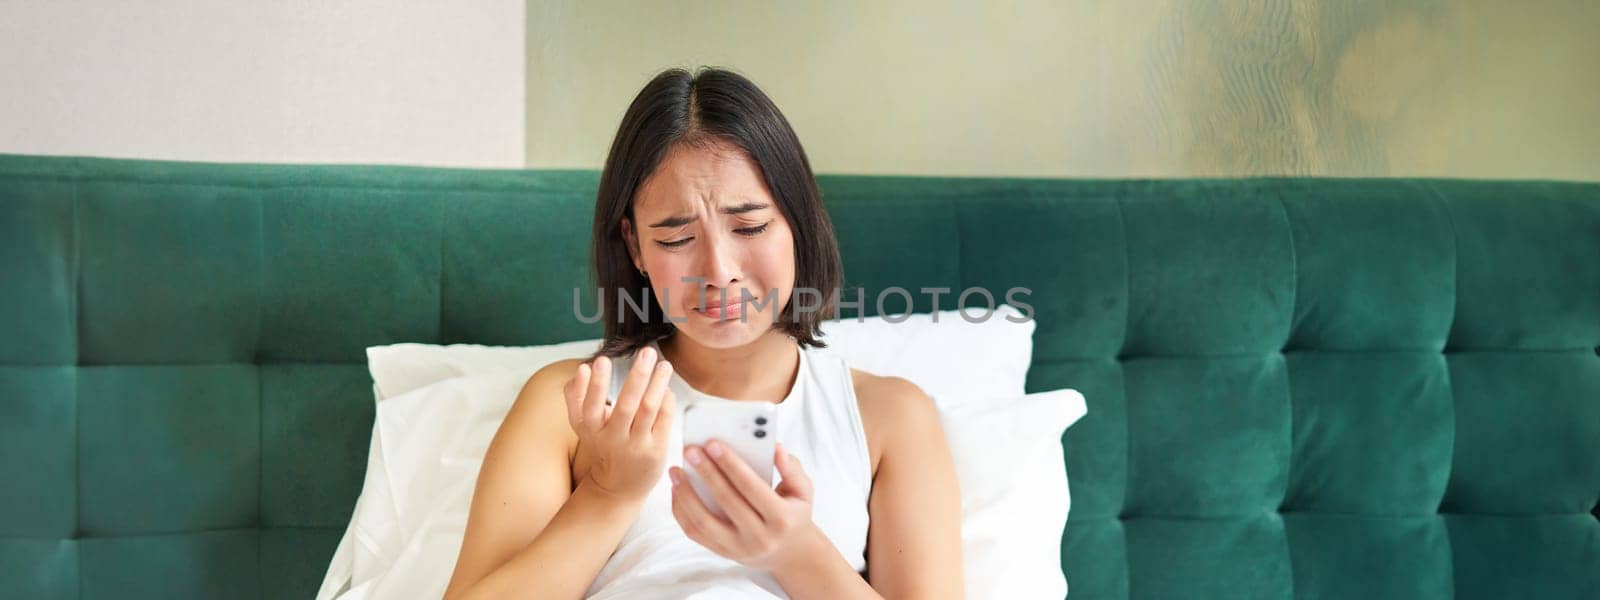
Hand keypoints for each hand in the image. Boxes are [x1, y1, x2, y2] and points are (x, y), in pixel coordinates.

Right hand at [565, 346, 676, 502]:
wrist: (618, 487)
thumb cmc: (601, 444)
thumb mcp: (581, 425)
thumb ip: (575, 396)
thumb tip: (581, 369)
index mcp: (591, 429)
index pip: (590, 406)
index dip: (595, 385)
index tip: (601, 360)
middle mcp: (613, 439)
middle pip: (626, 405)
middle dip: (638, 376)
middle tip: (647, 351)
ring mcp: (636, 446)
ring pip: (649, 410)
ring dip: (658, 384)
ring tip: (664, 364)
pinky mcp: (655, 451)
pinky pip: (664, 420)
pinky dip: (666, 401)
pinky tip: (666, 387)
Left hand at [668, 440, 823, 571]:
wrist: (789, 553)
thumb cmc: (793, 513)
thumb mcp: (803, 491)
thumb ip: (790, 468)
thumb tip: (775, 447)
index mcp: (780, 519)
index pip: (751, 487)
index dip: (731, 464)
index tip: (712, 443)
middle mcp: (759, 537)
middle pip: (726, 501)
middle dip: (705, 473)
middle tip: (689, 450)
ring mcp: (738, 548)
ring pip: (704, 522)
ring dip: (685, 494)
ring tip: (675, 471)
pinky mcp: (723, 553)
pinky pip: (695, 533)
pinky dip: (681, 511)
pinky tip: (677, 490)